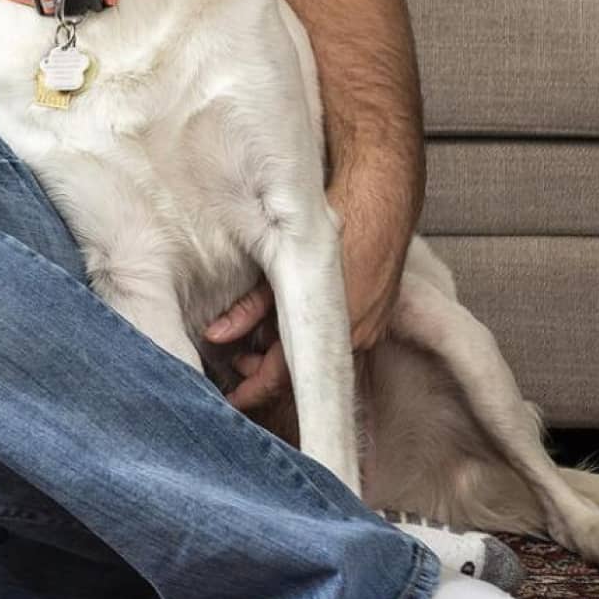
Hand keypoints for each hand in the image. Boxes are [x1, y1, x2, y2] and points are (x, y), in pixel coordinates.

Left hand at [202, 227, 407, 415]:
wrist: (383, 197)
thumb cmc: (333, 221)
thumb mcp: (280, 264)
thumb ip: (249, 306)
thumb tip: (216, 335)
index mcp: (332, 327)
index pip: (286, 375)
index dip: (254, 389)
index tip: (233, 400)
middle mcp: (356, 335)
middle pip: (303, 369)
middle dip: (266, 371)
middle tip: (236, 364)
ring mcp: (370, 328)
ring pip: (319, 353)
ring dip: (288, 354)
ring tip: (255, 347)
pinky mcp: (377, 317)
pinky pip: (338, 338)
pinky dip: (311, 338)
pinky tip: (291, 326)